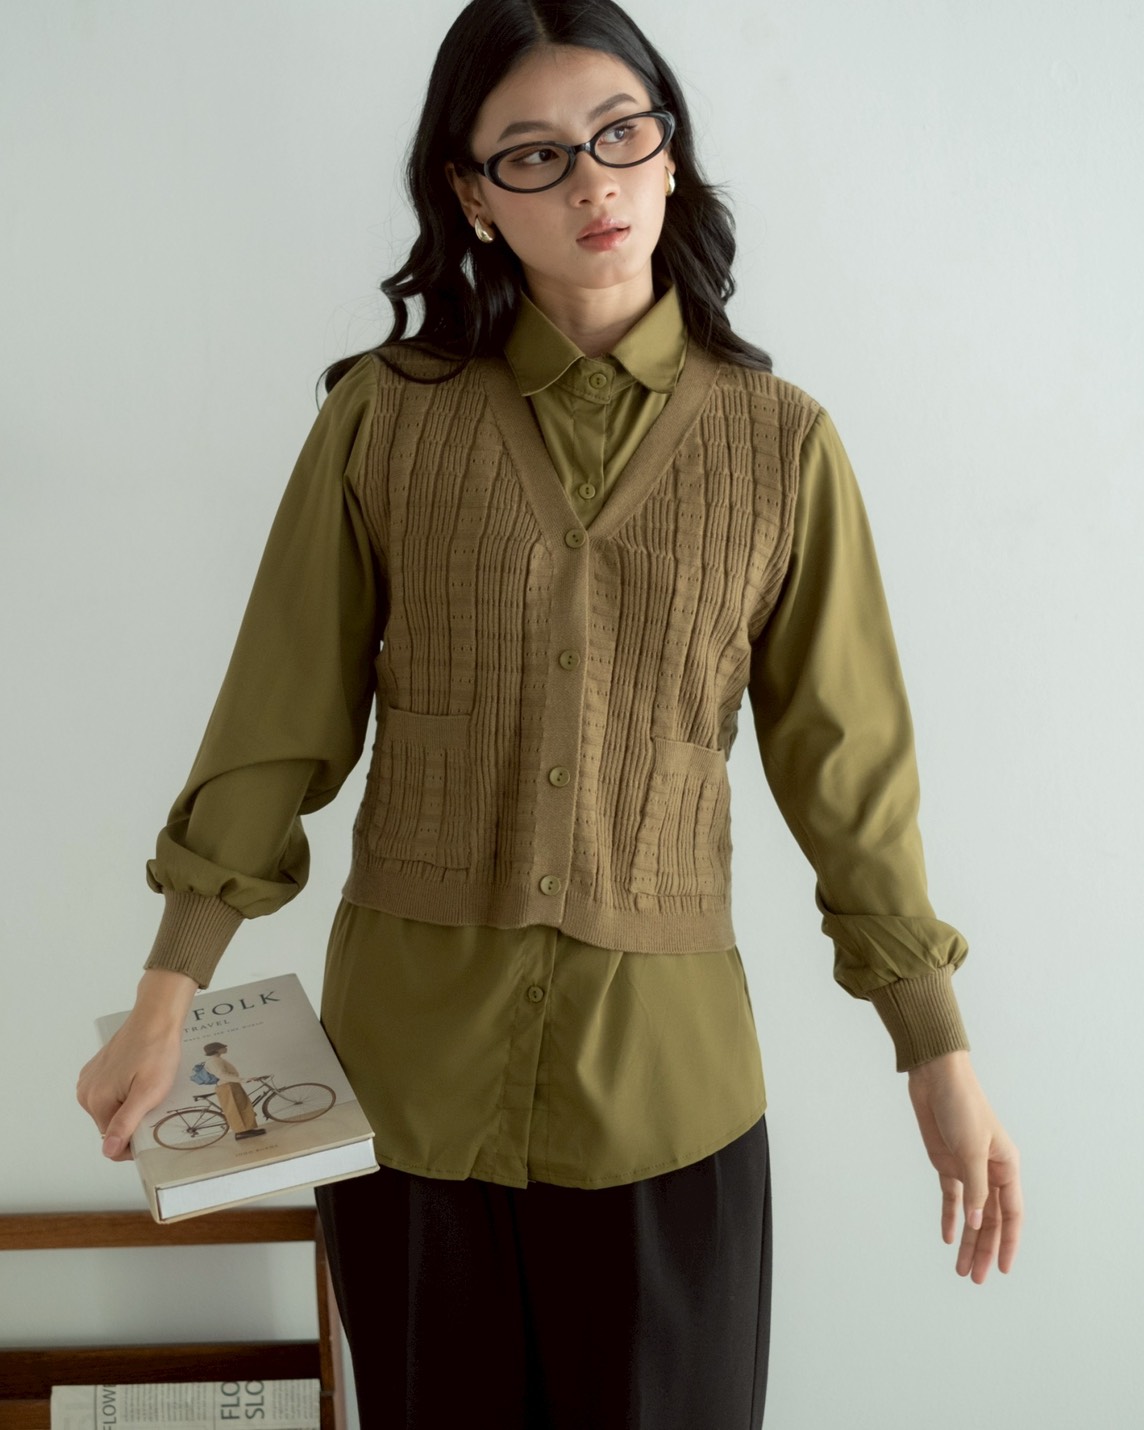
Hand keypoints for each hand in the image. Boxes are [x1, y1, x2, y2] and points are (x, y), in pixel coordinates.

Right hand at [76, 969, 198, 1161]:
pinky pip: (112, 1093)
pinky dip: (126, 1094)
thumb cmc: (156, 1051)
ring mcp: (91, 1079)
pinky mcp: (99, 1069)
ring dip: (130, 1108)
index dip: (134, 1142)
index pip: (112, 1141)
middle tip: (156, 1108)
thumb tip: (108, 1151)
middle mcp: (86, 1091)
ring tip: (151, 1092)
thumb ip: (126, 1123)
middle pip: (111, 1125)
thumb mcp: (147, 1092)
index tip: (153, 1130)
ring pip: (112, 1109)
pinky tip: (142, 1081)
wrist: (157, 1017)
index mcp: (95, 1100)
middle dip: (132, 1123)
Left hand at [906, 1050, 1022, 1282]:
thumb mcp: (971, 1148)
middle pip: (989, 1219)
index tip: (1003, 1268)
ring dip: (967, 1240)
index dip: (1008, 1242)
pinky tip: (947, 1238)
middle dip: (984, 1249)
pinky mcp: (947, 1163)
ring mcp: (968, 1169)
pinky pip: (951, 1197)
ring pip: (970, 1213)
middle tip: (976, 1278)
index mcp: (1006, 1166)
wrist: (936, 1079)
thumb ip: (975, 1188)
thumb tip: (975, 1223)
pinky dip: (950, 1217)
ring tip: (961, 1269)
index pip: (1011, 1214)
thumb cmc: (962, 1106)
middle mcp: (990, 1171)